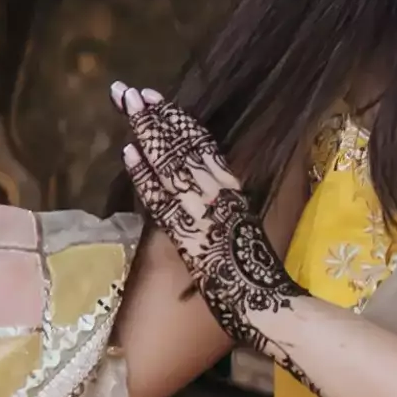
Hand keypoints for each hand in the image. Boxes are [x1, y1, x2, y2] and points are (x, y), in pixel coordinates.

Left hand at [109, 80, 291, 345]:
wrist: (269, 306)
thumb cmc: (260, 279)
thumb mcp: (245, 230)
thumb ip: (227, 210)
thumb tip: (212, 195)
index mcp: (233, 192)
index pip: (203, 147)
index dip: (178, 121)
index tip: (158, 100)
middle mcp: (218, 194)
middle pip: (183, 148)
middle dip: (155, 117)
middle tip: (129, 90)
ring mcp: (203, 213)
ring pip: (172, 164)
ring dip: (147, 132)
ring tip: (126, 104)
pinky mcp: (190, 234)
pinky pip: (162, 199)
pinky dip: (144, 174)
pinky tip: (127, 151)